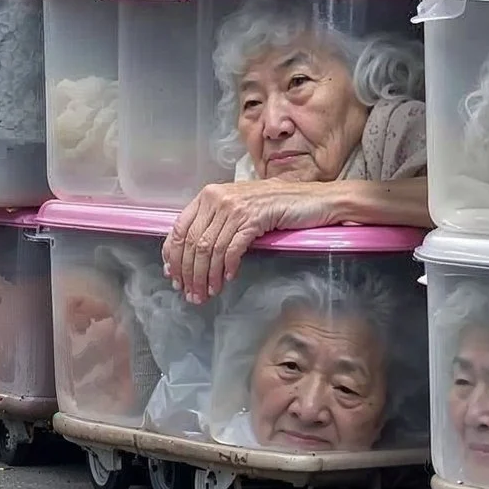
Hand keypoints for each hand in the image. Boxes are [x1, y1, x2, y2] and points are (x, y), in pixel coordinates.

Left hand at [162, 180, 333, 302]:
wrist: (314, 198)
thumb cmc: (277, 204)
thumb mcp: (239, 207)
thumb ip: (215, 223)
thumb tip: (190, 255)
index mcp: (210, 194)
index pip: (179, 228)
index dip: (174, 257)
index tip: (175, 277)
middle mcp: (219, 198)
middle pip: (193, 243)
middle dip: (190, 274)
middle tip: (192, 293)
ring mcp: (237, 207)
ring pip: (210, 250)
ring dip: (207, 276)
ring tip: (208, 292)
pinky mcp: (254, 218)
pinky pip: (232, 249)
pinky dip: (227, 267)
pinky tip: (228, 278)